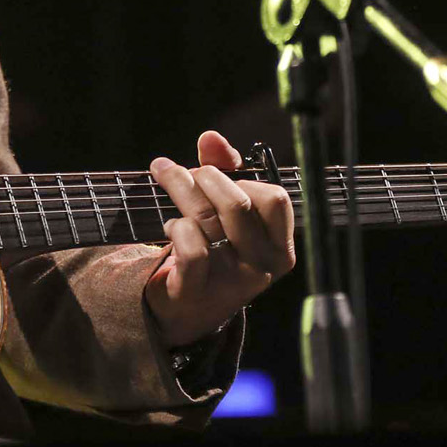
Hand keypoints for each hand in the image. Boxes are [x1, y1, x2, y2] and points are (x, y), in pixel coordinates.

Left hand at [145, 130, 295, 346]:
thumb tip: (211, 138)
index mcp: (280, 248)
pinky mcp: (198, 291)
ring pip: (207, 220)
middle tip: (183, 171)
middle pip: (237, 203)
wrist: (187, 308)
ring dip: (180, 188)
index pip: (275, 198)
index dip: (243, 179)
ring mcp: (232, 282)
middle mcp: (263, 267)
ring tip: (166, 175)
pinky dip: (176, 227)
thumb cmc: (214, 248)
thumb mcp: (226, 211)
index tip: (217, 173)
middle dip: (204, 176)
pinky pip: (191, 248)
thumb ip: (225, 169)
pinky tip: (170, 225)